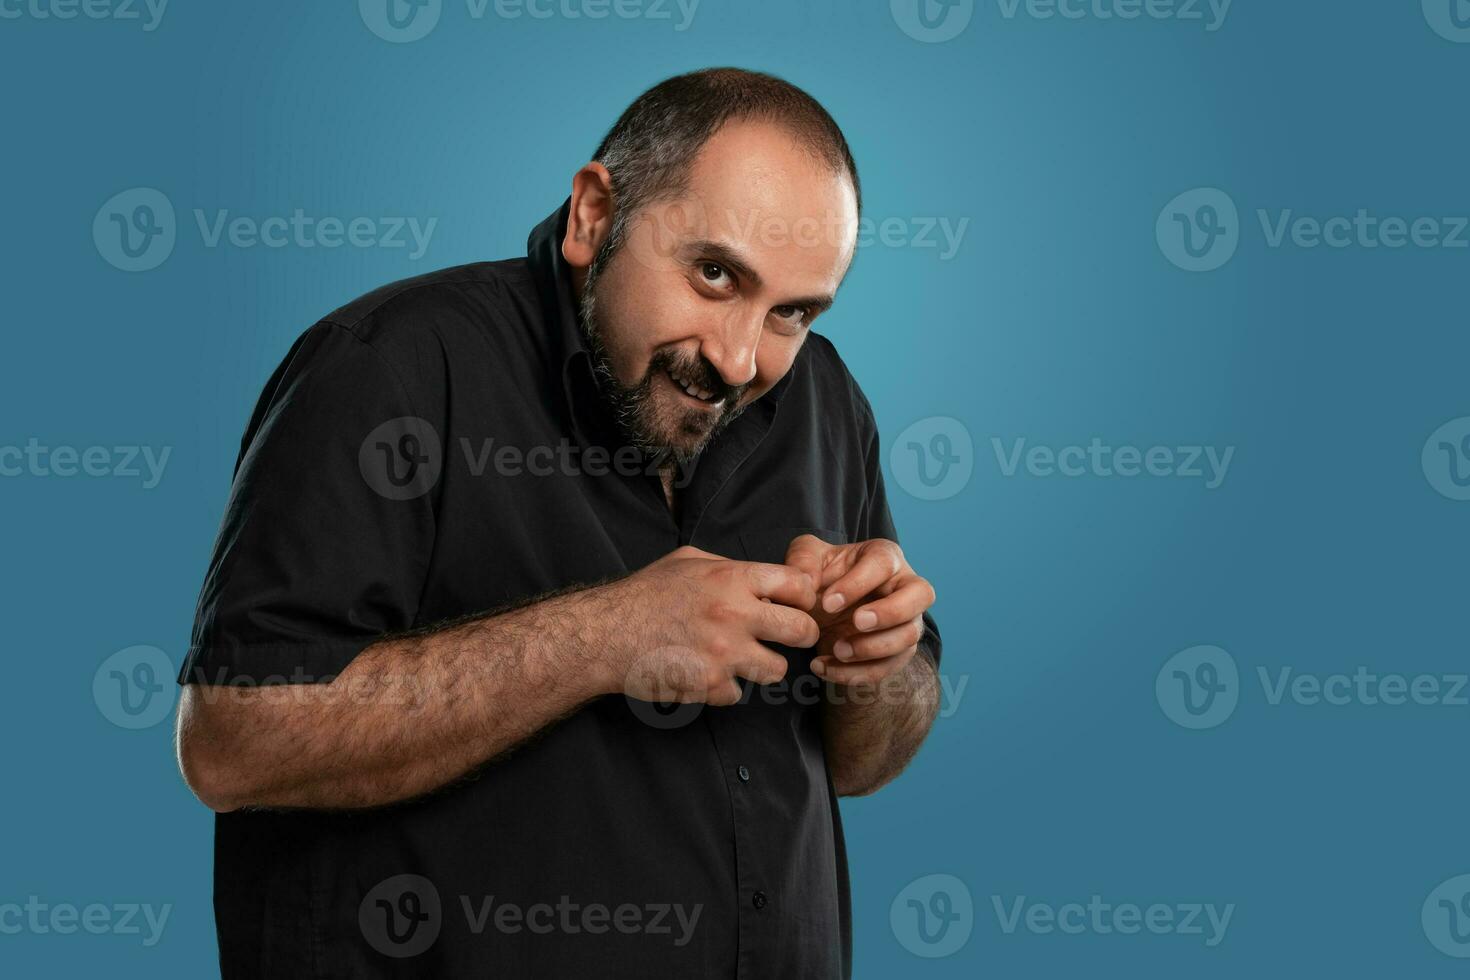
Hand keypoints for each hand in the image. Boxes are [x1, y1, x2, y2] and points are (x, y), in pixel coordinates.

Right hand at [608, 545, 819, 705]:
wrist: (608, 633)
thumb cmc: (645, 594)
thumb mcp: (688, 560)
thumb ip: (728, 567)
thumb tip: (760, 581)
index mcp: (732, 579)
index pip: (799, 586)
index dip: (803, 597)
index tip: (796, 605)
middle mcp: (735, 615)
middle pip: (802, 631)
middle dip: (802, 635)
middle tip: (792, 638)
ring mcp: (725, 654)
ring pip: (778, 670)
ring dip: (764, 667)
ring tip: (745, 659)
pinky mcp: (710, 685)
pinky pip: (739, 694)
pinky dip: (726, 688)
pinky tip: (708, 673)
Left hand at [783, 536, 935, 685]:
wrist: (825, 607)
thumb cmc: (824, 575)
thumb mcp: (807, 558)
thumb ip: (803, 561)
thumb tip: (806, 582)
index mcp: (885, 557)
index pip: (884, 564)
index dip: (858, 584)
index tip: (828, 603)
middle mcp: (905, 586)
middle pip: (921, 595)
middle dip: (890, 612)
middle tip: (857, 623)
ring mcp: (908, 620)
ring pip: (909, 636)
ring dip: (873, 648)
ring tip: (836, 651)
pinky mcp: (898, 650)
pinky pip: (890, 667)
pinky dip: (858, 673)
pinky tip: (825, 668)